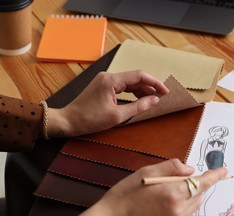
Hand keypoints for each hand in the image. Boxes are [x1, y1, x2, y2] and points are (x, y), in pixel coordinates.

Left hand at [47, 70, 167, 136]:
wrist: (68, 121)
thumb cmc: (89, 119)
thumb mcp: (117, 116)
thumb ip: (138, 107)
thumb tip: (154, 100)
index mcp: (111, 80)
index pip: (139, 76)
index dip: (155, 82)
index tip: (165, 91)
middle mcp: (108, 76)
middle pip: (135, 77)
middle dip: (149, 86)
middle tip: (161, 96)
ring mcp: (104, 80)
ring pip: (128, 82)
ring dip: (141, 90)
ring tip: (152, 100)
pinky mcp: (102, 86)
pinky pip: (121, 86)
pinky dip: (131, 92)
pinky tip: (138, 100)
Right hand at [58, 159, 227, 215]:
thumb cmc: (125, 194)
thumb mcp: (146, 171)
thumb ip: (171, 167)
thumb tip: (189, 169)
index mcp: (172, 193)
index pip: (201, 182)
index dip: (214, 176)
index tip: (223, 171)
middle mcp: (177, 209)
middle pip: (198, 193)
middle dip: (196, 183)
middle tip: (181, 175)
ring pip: (192, 204)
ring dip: (190, 193)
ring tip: (171, 186)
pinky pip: (183, 213)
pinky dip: (182, 203)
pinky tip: (166, 198)